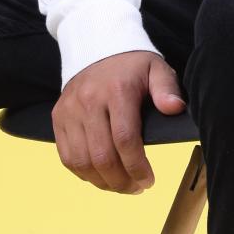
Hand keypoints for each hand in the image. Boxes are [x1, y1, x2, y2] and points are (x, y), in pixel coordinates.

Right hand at [51, 49, 186, 194]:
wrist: (97, 46)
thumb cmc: (131, 64)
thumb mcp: (155, 68)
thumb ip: (166, 89)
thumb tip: (175, 108)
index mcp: (117, 91)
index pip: (125, 140)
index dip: (137, 167)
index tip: (149, 180)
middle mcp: (89, 101)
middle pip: (102, 156)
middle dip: (122, 181)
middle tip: (137, 187)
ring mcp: (70, 110)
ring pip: (82, 161)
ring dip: (103, 183)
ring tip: (121, 185)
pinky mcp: (58, 117)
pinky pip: (67, 157)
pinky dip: (84, 173)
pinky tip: (101, 176)